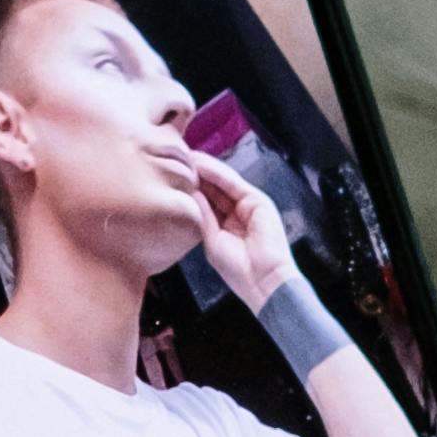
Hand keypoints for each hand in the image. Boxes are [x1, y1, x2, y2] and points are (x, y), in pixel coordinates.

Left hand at [190, 153, 294, 314]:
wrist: (264, 281)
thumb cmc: (239, 271)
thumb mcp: (212, 241)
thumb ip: (203, 216)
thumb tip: (190, 195)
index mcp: (227, 225)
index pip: (207, 201)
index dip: (192, 189)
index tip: (172, 177)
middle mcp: (238, 212)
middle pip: (215, 188)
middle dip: (196, 175)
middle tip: (175, 158)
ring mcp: (249, 204)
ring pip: (223, 182)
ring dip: (204, 168)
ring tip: (185, 156)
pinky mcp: (257, 200)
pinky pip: (233, 183)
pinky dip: (217, 173)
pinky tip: (201, 164)